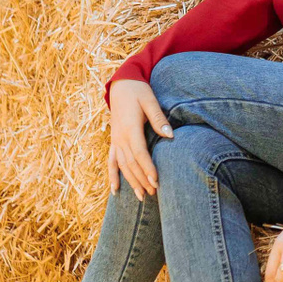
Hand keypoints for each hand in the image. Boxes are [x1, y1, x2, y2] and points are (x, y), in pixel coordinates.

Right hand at [108, 78, 173, 199]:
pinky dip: (112, 176)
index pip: (139, 153)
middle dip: (142, 180)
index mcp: (130, 128)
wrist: (121, 85)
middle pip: (131, 164)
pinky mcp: (114, 140)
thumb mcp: (150, 101)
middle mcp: (120, 137)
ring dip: (131, 182)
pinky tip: (115, 191)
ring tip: (141, 197)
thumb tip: (171, 135)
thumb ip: (159, 119)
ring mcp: (115, 140)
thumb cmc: (138, 91)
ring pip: (122, 165)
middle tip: (154, 193)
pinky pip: (111, 161)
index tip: (156, 181)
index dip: (147, 168)